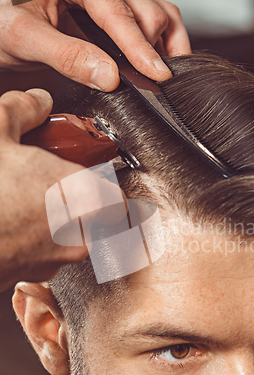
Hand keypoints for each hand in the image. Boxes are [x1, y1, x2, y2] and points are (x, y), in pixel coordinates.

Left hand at [0, 0, 190, 89]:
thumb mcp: (23, 38)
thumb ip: (67, 56)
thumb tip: (109, 76)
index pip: (118, 13)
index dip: (140, 48)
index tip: (158, 75)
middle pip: (146, 8)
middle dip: (154, 47)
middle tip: (158, 83)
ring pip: (154, 9)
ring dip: (164, 42)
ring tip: (162, 72)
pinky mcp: (110, 4)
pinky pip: (146, 16)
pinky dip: (157, 40)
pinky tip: (154, 60)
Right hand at [0, 88, 125, 291]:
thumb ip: (24, 110)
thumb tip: (37, 100)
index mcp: (84, 194)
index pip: (119, 194)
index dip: (105, 183)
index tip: (91, 176)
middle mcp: (81, 232)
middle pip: (95, 214)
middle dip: (77, 199)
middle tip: (53, 185)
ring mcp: (59, 258)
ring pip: (72, 235)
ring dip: (57, 220)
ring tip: (26, 203)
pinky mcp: (37, 274)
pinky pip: (48, 253)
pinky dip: (37, 240)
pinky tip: (14, 224)